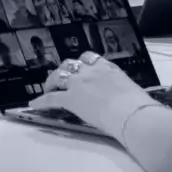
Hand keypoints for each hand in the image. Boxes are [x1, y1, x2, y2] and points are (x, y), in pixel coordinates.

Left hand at [30, 52, 153, 138]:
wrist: (131, 114)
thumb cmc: (138, 105)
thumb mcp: (131, 89)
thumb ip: (122, 88)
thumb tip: (125, 97)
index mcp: (108, 68)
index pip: (89, 58)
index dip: (82, 63)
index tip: (80, 68)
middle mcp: (91, 71)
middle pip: (71, 64)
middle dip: (64, 70)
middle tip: (61, 80)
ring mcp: (79, 84)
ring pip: (59, 76)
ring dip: (52, 81)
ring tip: (48, 88)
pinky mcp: (71, 99)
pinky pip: (52, 98)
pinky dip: (41, 101)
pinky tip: (34, 104)